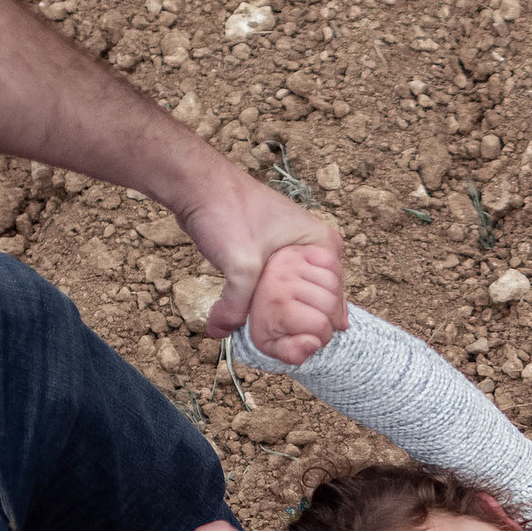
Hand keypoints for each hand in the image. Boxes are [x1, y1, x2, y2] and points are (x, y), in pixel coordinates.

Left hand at [172, 172, 346, 361]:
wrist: (197, 185)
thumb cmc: (227, 212)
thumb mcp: (240, 264)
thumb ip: (237, 305)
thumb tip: (221, 333)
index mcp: (322, 244)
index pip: (333, 296)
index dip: (318, 324)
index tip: (304, 345)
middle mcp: (314, 247)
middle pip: (318, 298)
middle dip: (305, 321)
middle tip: (293, 345)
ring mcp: (294, 249)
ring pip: (299, 293)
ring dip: (289, 313)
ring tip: (282, 338)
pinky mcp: (272, 252)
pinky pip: (281, 286)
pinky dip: (275, 303)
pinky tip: (269, 322)